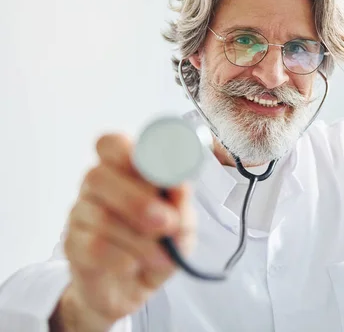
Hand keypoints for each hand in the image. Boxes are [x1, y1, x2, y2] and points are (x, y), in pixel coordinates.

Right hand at [53, 133, 196, 330]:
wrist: (135, 288)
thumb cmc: (159, 244)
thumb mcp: (183, 225)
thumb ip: (182, 204)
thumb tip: (180, 184)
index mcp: (125, 170)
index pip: (111, 144)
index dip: (129, 152)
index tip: (157, 172)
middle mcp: (97, 186)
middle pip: (98, 175)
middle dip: (137, 200)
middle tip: (166, 222)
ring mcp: (80, 214)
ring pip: (100, 216)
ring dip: (139, 239)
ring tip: (162, 256)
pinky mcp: (72, 245)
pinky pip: (93, 246)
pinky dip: (122, 258)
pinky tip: (135, 264)